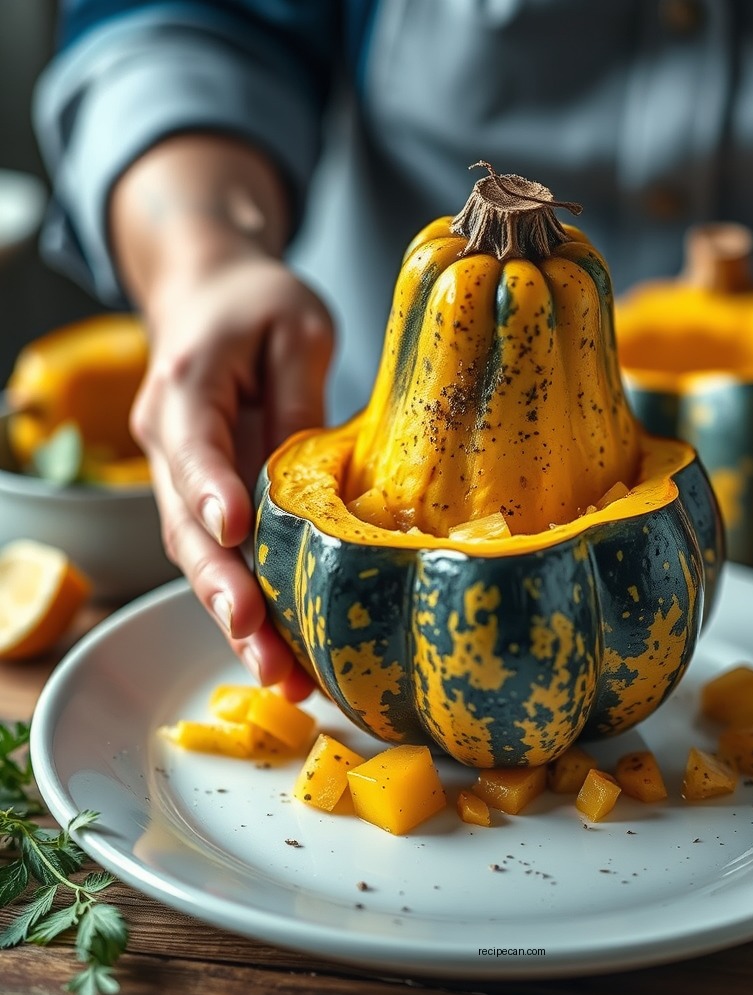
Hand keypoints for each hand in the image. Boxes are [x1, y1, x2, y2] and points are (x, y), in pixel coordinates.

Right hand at [131, 254, 332, 699]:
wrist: (211, 296)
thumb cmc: (256, 303)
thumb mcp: (296, 328)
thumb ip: (301, 397)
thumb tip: (316, 478)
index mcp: (187, 389)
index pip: (193, 445)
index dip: (212, 489)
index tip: (235, 529)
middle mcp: (170, 443)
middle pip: (186, 524)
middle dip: (220, 585)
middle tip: (256, 636)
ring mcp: (183, 477)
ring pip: (198, 556)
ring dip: (234, 615)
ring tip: (278, 672)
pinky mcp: (207, 498)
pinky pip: (222, 556)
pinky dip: (248, 603)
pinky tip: (281, 652)